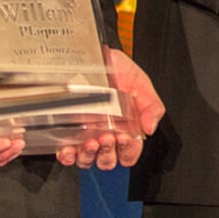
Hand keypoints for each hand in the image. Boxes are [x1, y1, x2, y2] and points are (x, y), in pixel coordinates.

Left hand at [55, 48, 165, 168]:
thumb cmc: (119, 70)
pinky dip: (67, 156)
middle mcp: (107, 135)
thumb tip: (150, 127)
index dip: (129, 152)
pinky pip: (66, 153)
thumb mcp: (142, 85)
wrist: (96, 56)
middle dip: (108, 154)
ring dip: (89, 156)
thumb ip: (152, 106)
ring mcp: (87, 135)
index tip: (127, 138)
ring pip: (87, 161)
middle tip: (109, 137)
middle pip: (108, 161)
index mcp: (128, 129)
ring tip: (91, 141)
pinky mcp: (69, 131)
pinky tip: (70, 149)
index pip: (130, 153)